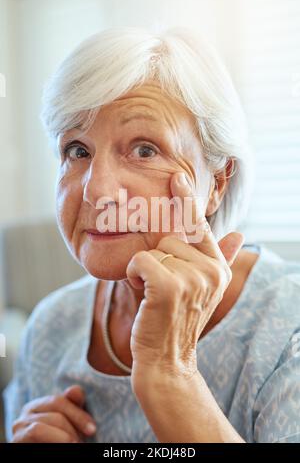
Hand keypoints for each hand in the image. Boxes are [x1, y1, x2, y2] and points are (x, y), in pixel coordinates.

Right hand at [11, 385, 96, 442]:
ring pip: (40, 428)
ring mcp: (18, 428)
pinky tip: (64, 446)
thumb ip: (72, 405)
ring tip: (73, 446)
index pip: (59, 401)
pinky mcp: (16, 441)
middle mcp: (25, 413)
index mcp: (39, 405)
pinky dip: (52, 441)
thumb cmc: (59, 438)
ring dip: (62, 438)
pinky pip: (34, 433)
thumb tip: (76, 390)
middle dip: (72, 431)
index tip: (92, 429)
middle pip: (54, 416)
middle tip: (81, 442)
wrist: (45, 447)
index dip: (78, 415)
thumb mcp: (68, 422)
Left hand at [126, 171, 243, 386]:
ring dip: (144, 271)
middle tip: (160, 288)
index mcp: (218, 268)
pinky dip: (133, 275)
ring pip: (153, 250)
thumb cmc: (175, 320)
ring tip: (153, 295)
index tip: (176, 177)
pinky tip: (143, 296)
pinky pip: (140, 260)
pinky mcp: (169, 286)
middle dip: (156, 260)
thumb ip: (221, 260)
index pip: (200, 225)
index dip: (186, 199)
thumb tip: (240, 236)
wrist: (165, 359)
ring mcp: (193, 278)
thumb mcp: (201, 289)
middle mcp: (211, 271)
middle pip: (168, 239)